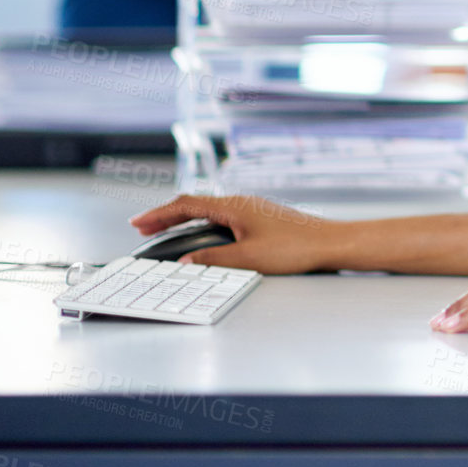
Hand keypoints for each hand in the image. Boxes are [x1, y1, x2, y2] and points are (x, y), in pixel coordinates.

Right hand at [129, 193, 335, 273]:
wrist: (329, 243)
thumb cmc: (295, 248)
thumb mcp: (249, 258)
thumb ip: (214, 260)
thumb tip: (187, 263)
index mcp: (233, 206)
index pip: (186, 205)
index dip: (159, 213)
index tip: (138, 222)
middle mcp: (240, 203)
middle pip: (194, 204)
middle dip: (166, 215)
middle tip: (143, 226)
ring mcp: (251, 209)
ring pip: (208, 210)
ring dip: (184, 220)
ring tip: (165, 231)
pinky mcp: (260, 218)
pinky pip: (222, 216)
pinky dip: (203, 223)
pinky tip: (201, 235)